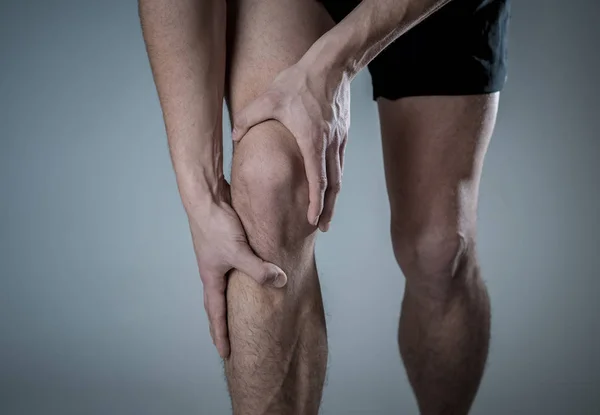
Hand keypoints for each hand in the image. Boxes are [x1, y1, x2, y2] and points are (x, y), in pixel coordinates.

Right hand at [188, 181, 286, 357]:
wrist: (205, 196)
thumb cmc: (216, 225)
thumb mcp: (239, 251)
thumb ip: (259, 269)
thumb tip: (281, 282)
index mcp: (211, 277)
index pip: (216, 313)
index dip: (222, 334)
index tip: (226, 354)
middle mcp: (212, 269)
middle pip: (217, 303)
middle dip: (224, 323)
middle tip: (230, 340)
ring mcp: (217, 256)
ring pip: (226, 284)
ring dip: (231, 300)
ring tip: (242, 311)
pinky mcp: (224, 242)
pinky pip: (234, 265)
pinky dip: (241, 276)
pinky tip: (252, 273)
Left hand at [232, 60, 349, 231]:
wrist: (331, 64)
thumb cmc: (299, 81)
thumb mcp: (268, 98)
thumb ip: (248, 119)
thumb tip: (234, 136)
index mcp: (311, 141)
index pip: (317, 181)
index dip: (315, 203)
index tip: (312, 220)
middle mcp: (328, 145)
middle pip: (332, 185)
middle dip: (327, 209)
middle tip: (322, 227)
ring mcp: (338, 140)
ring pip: (339, 176)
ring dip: (333, 198)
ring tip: (327, 214)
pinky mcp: (342, 133)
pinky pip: (339, 163)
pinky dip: (335, 179)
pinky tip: (330, 186)